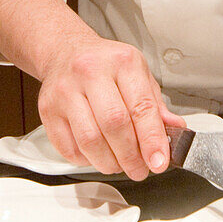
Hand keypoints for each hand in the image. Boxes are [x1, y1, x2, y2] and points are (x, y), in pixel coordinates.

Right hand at [37, 33, 185, 180]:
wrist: (66, 51)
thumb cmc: (106, 65)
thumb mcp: (138, 74)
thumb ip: (155, 106)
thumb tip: (175, 131)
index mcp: (122, 63)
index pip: (140, 107)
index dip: (152, 140)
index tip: (159, 162)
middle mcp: (91, 72)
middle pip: (114, 125)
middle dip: (131, 157)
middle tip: (139, 170)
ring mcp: (65, 91)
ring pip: (90, 140)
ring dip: (109, 163)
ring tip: (119, 165)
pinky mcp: (47, 109)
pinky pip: (69, 148)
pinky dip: (87, 160)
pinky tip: (97, 155)